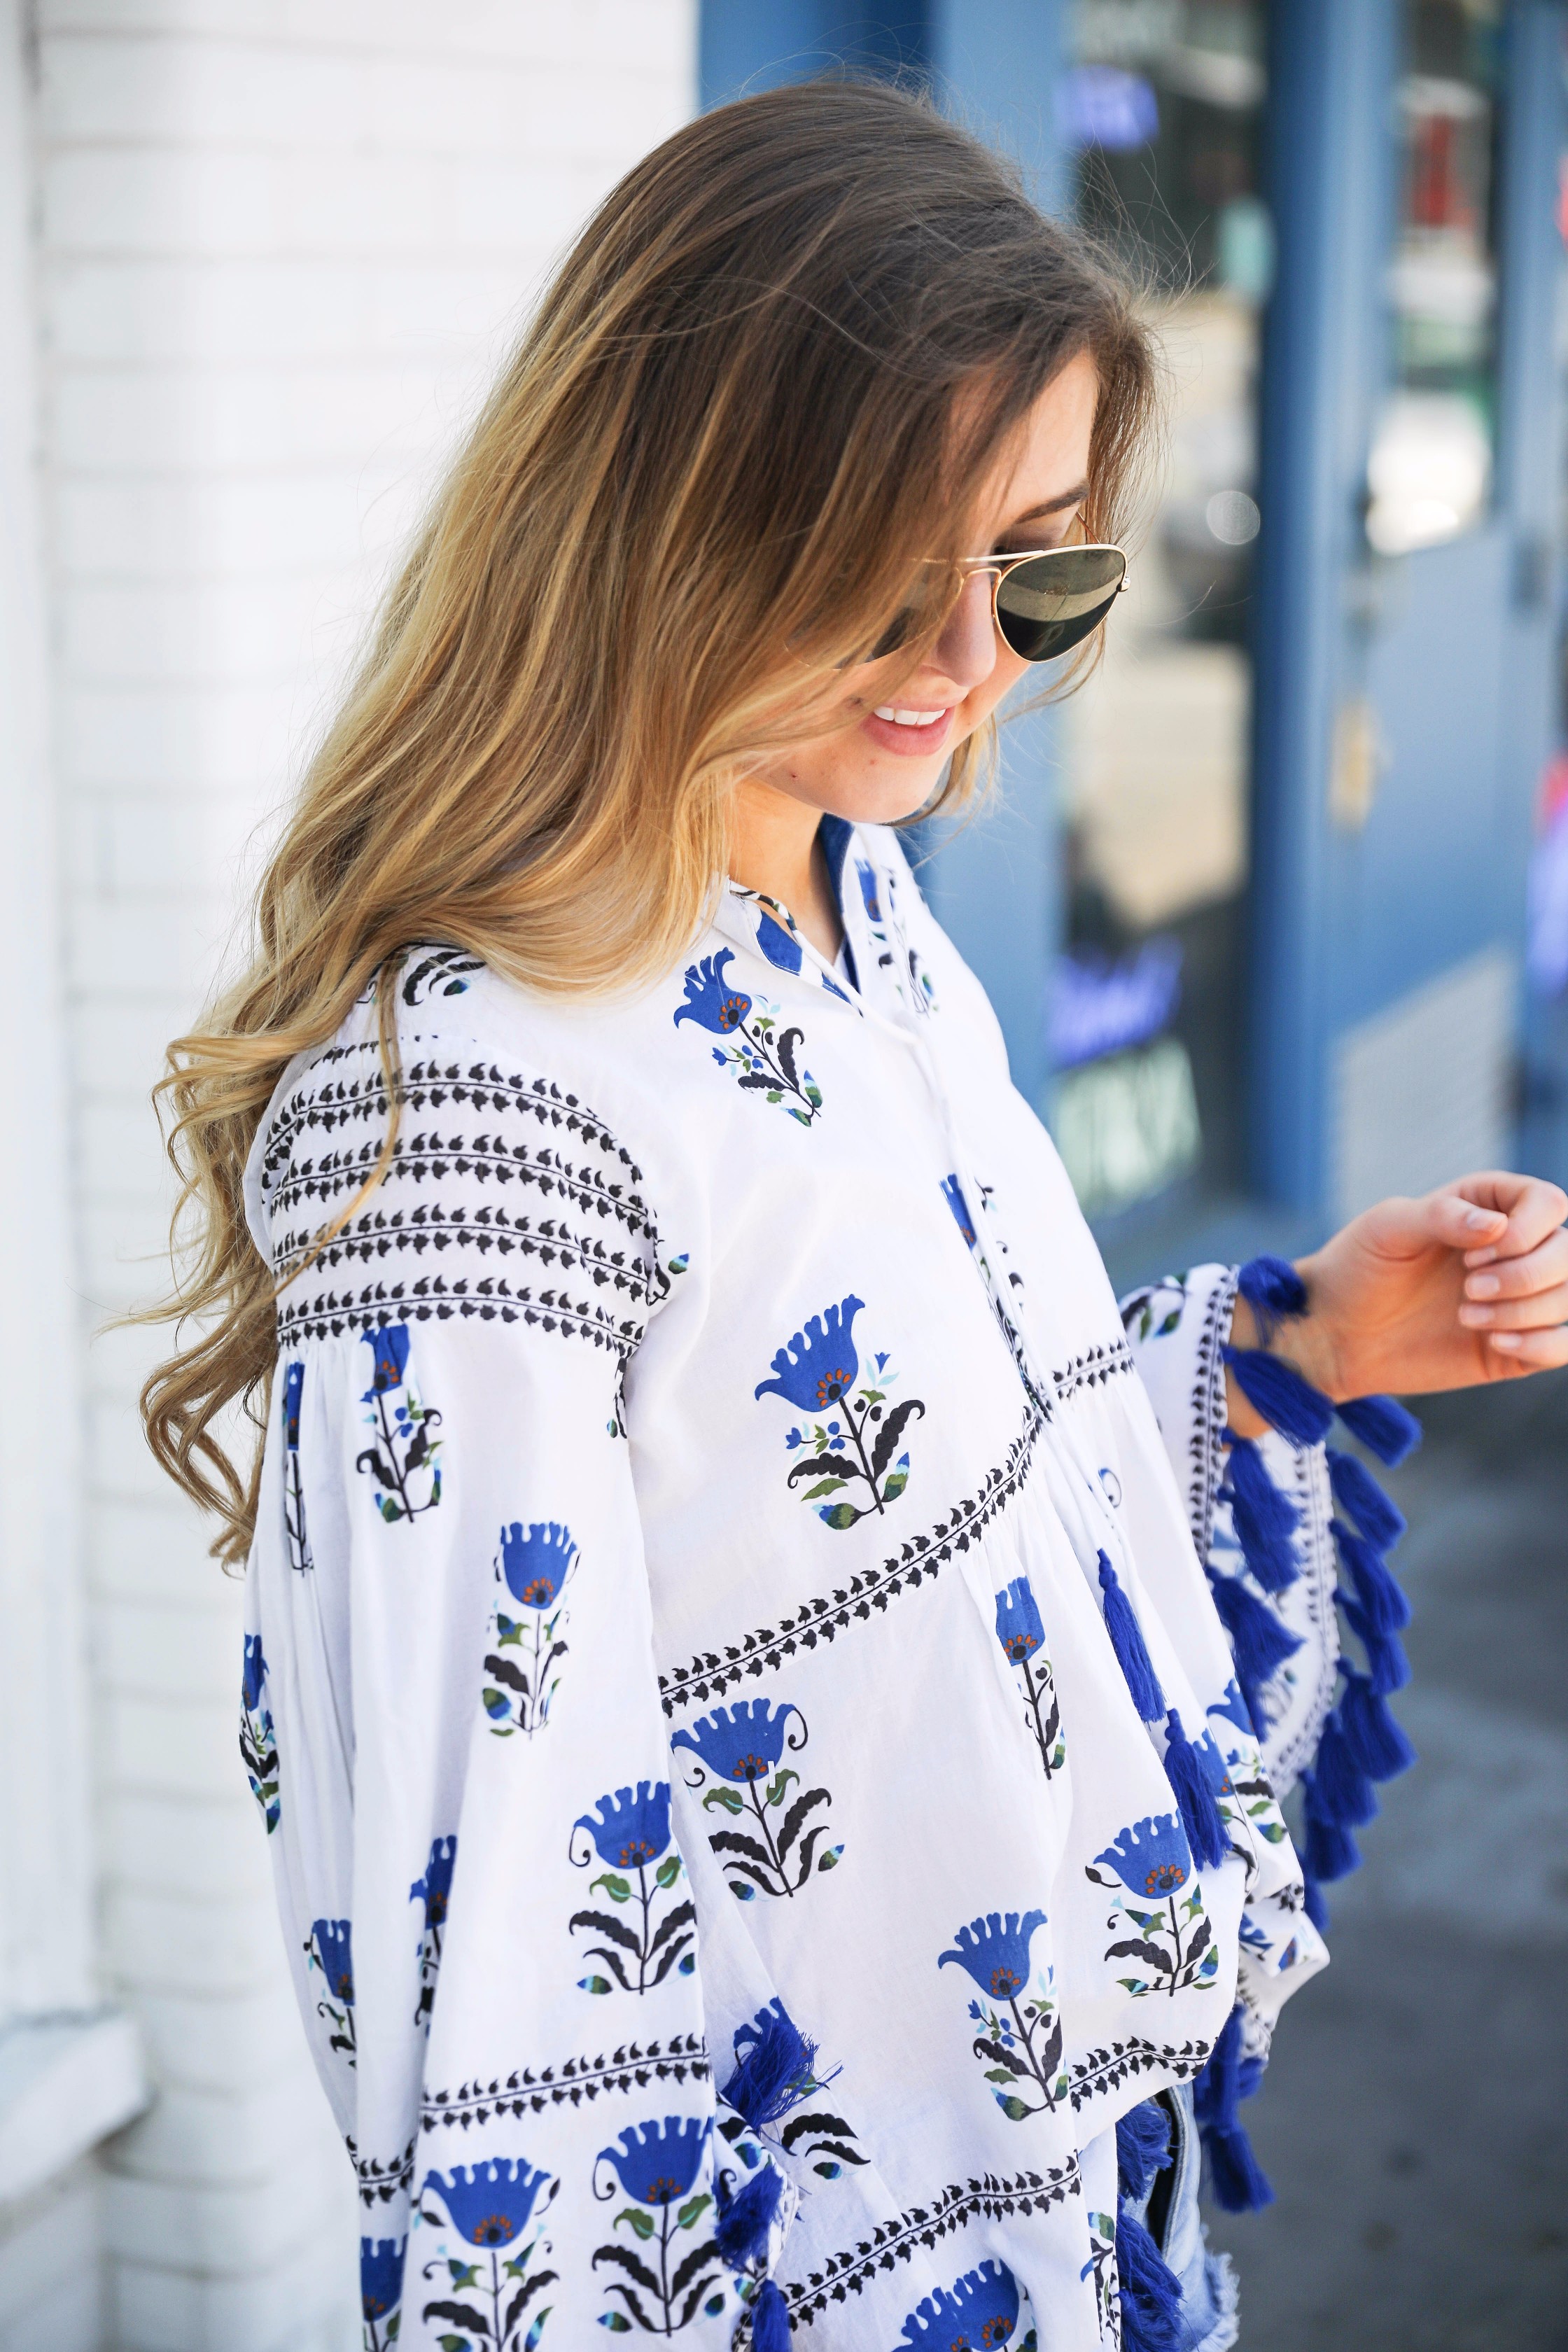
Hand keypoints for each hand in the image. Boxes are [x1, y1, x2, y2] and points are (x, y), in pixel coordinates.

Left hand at [1226, 1172, 1567, 1433]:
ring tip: (1467, 1315)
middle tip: (1467, 1288)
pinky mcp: (1516, 1346)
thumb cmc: (1358, 1267)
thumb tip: (1497, 1226)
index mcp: (1489, 1207)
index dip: (1525, 1231)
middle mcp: (1513, 1250)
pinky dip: (1542, 1345)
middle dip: (1525, 1275)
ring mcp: (1518, 1299)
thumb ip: (1442, 1215)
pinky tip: (1496, 1343)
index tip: (1472, 1254)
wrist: (1336, 1333)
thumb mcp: (1388, 1228)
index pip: (1550, 1204)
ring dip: (1525, 1310)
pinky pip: (1565, 1345)